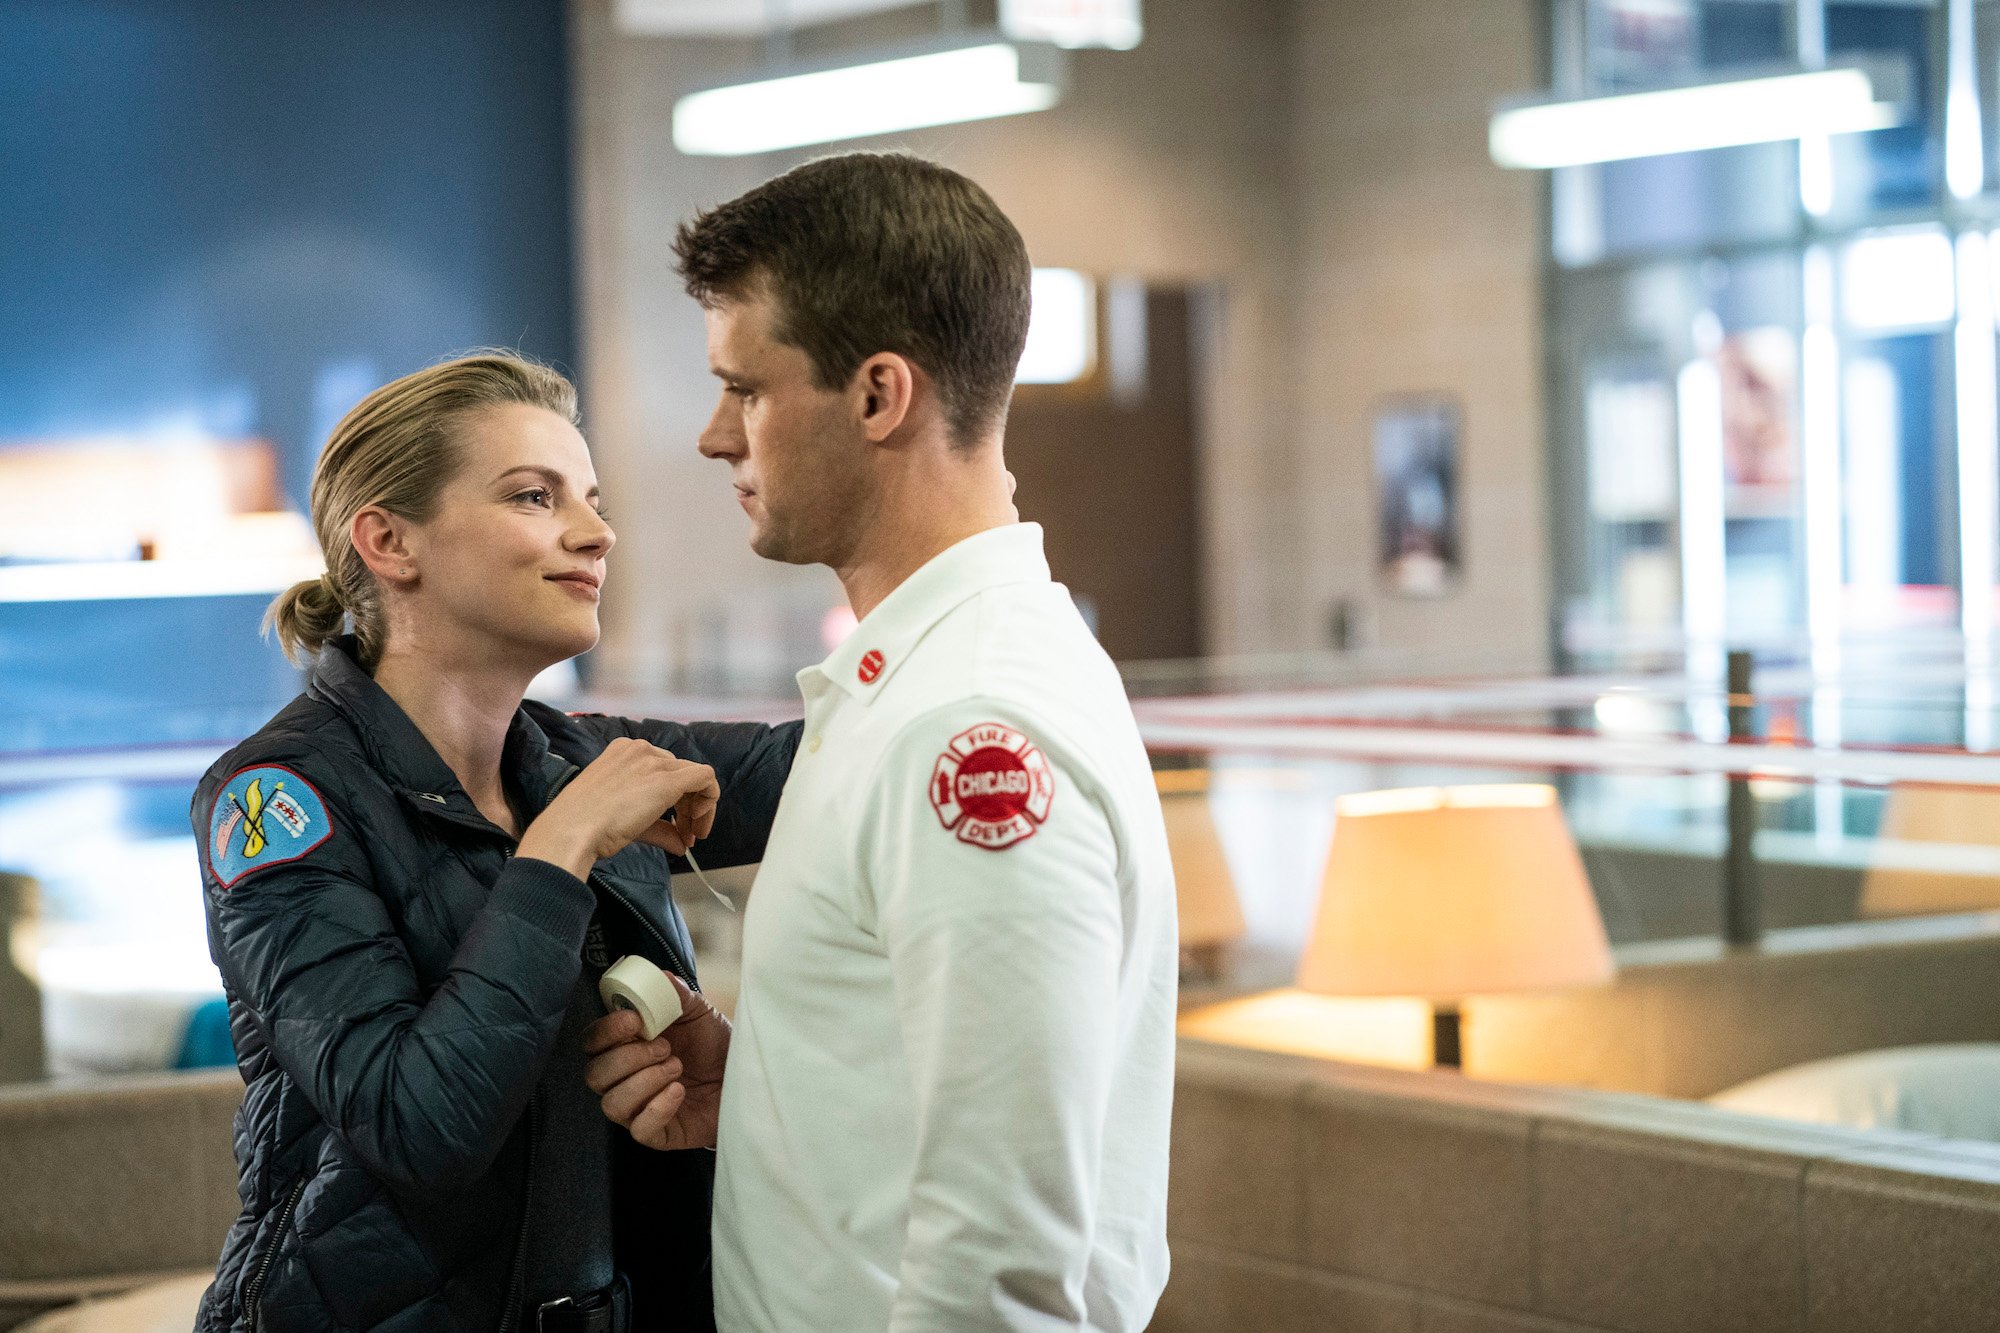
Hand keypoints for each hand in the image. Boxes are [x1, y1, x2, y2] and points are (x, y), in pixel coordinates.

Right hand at [518, 738, 718, 878]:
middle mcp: (640, 750)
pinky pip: (705, 777)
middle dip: (687, 808)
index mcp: (623, 753)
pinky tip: (697, 822)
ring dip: (699, 808)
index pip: (661, 771)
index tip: (677, 825)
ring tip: (692, 835)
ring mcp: (654, 761)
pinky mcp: (667, 777)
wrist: (573, 828)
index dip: (675, 801)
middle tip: (687, 835)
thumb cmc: (588, 826)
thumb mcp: (626, 819)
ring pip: (695, 777)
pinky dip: (710, 799)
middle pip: (680, 774)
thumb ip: (658, 829)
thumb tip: (680, 845)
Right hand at [583, 970, 729, 1150]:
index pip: (592, 1042)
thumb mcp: (698, 1012)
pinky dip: (657, 1108)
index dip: (605, 1032)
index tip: (634, 1020)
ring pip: (612, 1104)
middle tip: (666, 1047)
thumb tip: (659, 977)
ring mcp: (638, 1108)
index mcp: (626, 1046)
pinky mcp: (658, 1133)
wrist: (746, 1076)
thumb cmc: (715, 1044)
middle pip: (595, 1074)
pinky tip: (679, 1092)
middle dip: (628, 1057)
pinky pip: (639, 1130)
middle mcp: (624, 1079)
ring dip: (644, 1082)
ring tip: (676, 1068)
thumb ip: (675, 994)